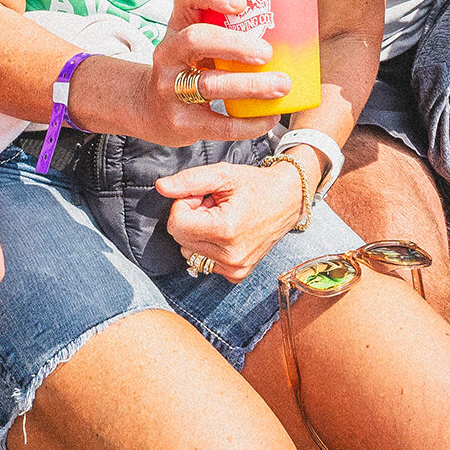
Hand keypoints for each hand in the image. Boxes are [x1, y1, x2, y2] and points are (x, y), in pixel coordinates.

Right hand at [140, 0, 291, 147]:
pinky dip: (249, 123)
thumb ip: (227, 30)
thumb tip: (293, 22)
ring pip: (209, 84)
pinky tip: (269, 117)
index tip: (243, 3)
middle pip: (196, 40)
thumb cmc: (187, 67)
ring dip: (250, 85)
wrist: (150, 109)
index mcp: (178, 25)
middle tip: (268, 53)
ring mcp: (171, 89)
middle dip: (235, 45)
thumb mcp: (197, 41)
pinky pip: (219, 124)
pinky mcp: (181, 122)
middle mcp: (169, 54)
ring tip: (281, 85)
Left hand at [160, 160, 306, 281]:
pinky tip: (226, 232)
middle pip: (181, 239)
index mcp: (226, 230)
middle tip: (213, 206)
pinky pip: (203, 262)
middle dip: (191, 219)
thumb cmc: (255, 185)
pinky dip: (208, 246)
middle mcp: (230, 256)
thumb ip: (189, 180)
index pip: (177, 224)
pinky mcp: (236, 275)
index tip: (201, 197)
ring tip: (220, 218)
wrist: (288, 200)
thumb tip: (161, 187)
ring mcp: (234, 269)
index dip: (184, 205)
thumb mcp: (223, 174)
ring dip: (198, 233)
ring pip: (188, 252)